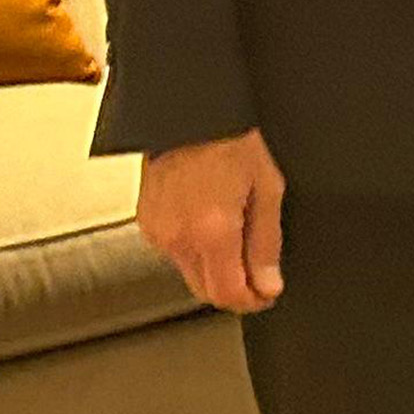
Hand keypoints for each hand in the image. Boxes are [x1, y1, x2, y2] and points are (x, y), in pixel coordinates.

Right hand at [137, 128, 287, 314]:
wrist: (187, 112)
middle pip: (205, 292)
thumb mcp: (268, 188)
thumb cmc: (230, 139)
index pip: (228, 294)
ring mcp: (157, 230)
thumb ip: (266, 243)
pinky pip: (173, 251)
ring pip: (189, 273)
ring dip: (214, 268)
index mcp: (211, 230)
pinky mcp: (146, 222)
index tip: (268, 294)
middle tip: (258, 275)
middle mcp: (178, 236)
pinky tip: (210, 222)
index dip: (253, 301)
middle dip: (234, 289)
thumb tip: (268, 284)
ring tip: (235, 234)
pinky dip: (194, 249)